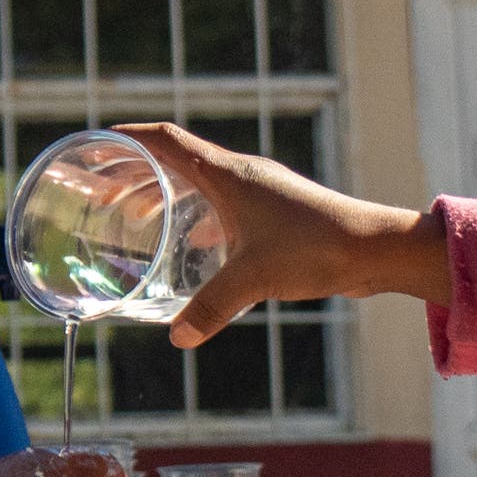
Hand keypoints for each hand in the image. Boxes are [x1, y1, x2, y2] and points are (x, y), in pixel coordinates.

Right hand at [114, 121, 448, 346]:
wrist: (375, 248)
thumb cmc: (315, 248)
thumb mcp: (253, 279)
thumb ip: (210, 308)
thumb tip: (177, 338)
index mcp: (229, 175)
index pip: (168, 141)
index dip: (132, 138)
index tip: (101, 140)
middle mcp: (243, 175)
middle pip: (178, 161)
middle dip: (139, 176)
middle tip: (107, 198)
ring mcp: (262, 192)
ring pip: (202, 185)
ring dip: (168, 197)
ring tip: (139, 221)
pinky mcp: (277, 212)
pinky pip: (225, 206)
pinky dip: (201, 219)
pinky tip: (197, 246)